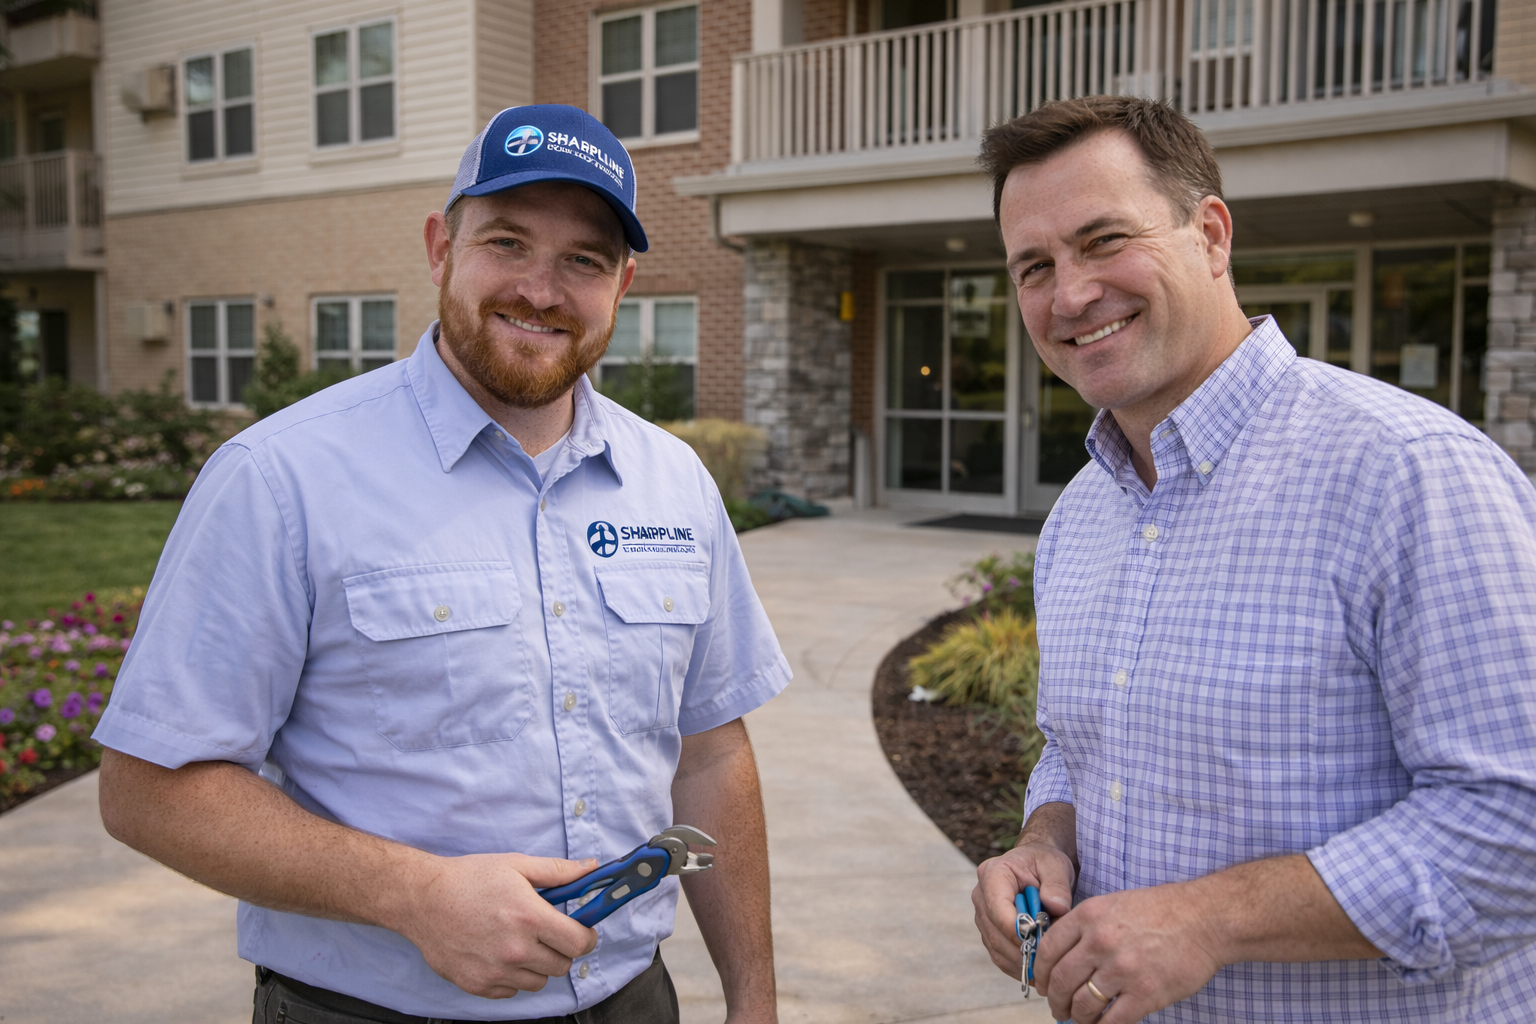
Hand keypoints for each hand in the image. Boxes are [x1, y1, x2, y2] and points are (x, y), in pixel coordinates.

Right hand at [394, 852, 600, 998]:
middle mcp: (516, 950)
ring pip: (539, 981)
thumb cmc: (469, 879)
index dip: (587, 937)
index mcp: (530, 918)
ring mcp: (496, 971)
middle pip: (562, 966)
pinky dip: (512, 976)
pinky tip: (499, 954)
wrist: (423, 899)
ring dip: (537, 965)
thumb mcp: (517, 866)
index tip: (583, 931)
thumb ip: (559, 871)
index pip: (579, 943)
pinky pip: (512, 990)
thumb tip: (593, 868)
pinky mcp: (478, 985)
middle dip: (561, 949)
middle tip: (547, 933)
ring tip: (520, 942)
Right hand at [972, 838, 1076, 981]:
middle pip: (996, 932)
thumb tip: (1057, 908)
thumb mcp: (1056, 866)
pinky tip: (1037, 967)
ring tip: (1047, 964)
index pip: (998, 908)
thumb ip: (1057, 886)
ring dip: (1021, 960)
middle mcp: (981, 895)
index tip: (1043, 942)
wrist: (1038, 866)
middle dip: (1023, 949)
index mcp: (993, 873)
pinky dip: (1017, 965)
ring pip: (996, 947)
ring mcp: (982, 915)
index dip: (1018, 929)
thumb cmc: (1045, 864)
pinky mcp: (988, 931)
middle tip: (1050, 958)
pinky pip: (999, 955)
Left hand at [1033, 882, 1223, 1023]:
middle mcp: (1100, 942)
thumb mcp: (1112, 905)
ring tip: (1078, 1019)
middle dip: (1055, 1000)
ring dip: (1076, 1017)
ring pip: (1083, 1005)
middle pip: (1061, 980)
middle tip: (1057, 1008)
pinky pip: (1112, 1021)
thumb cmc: (1160, 911)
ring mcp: (1122, 969)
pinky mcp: (1145, 993)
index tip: (1042, 984)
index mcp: (1089, 916)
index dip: (1040, 973)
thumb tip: (1059, 955)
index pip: (1048, 950)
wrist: (1204, 920)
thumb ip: (1084, 927)